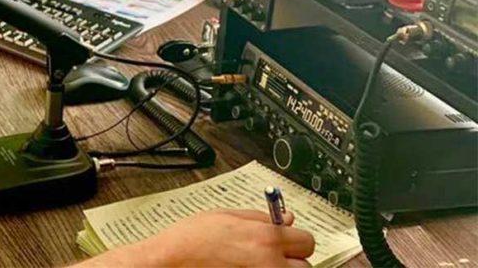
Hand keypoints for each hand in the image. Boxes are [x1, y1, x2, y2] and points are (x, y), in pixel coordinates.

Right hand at [91, 209, 314, 267]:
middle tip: (273, 253)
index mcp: (265, 239)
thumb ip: (261, 218)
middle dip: (292, 258)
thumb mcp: (227, 216)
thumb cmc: (192, 240)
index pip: (307, 240)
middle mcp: (269, 264)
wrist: (171, 262)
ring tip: (258, 263)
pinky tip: (245, 267)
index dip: (296, 237)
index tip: (287, 237)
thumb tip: (285, 218)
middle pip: (305, 265)